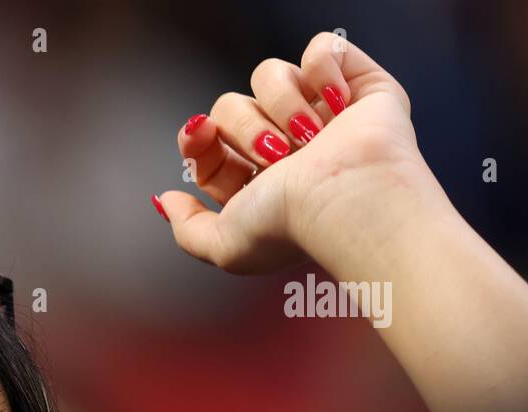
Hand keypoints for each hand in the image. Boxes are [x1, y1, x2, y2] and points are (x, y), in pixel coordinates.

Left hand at [155, 32, 444, 274]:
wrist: (345, 199)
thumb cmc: (290, 226)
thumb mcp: (224, 247)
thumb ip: (187, 229)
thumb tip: (167, 199)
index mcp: (256, 180)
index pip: (207, 143)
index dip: (197, 140)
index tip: (200, 139)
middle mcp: (287, 144)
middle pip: (229, 105)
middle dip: (245, 130)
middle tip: (276, 157)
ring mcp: (323, 113)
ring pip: (270, 74)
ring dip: (281, 105)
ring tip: (309, 137)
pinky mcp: (359, 84)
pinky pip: (323, 48)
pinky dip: (324, 70)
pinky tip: (338, 104)